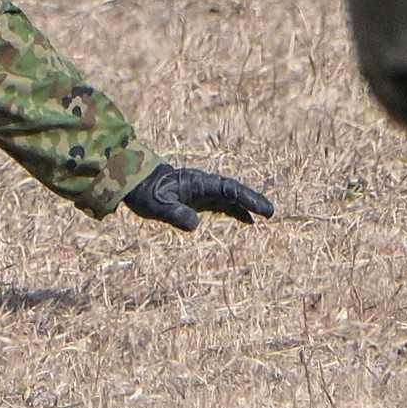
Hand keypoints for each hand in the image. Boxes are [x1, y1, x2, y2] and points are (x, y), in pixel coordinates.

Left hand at [122, 160, 272, 229]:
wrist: (135, 183)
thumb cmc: (146, 193)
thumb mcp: (158, 206)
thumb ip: (175, 214)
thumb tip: (195, 224)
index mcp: (199, 183)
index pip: (229, 190)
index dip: (247, 198)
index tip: (261, 208)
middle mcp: (204, 185)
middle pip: (234, 191)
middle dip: (253, 200)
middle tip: (271, 212)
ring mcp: (202, 191)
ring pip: (230, 197)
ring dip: (247, 206)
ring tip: (265, 216)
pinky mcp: (198, 198)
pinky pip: (222, 203)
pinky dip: (235, 210)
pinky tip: (246, 220)